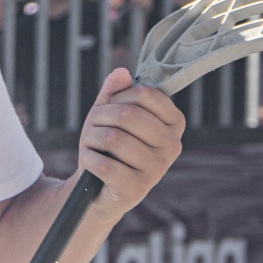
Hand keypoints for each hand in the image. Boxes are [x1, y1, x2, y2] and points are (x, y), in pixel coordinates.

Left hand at [77, 67, 185, 215]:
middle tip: (94, 126)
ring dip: (91, 138)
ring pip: (113, 139)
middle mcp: (172, 145)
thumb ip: (115, 92)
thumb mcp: (109, 114)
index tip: (110, 106)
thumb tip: (122, 73)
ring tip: (90, 144)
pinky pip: (104, 164)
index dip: (119, 96)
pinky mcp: (137, 189)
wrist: (98, 189)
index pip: (145, 94)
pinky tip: (90, 162)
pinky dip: (88, 159)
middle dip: (100, 117)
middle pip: (128, 114)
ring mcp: (157, 169)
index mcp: (174, 123)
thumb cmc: (107, 147)